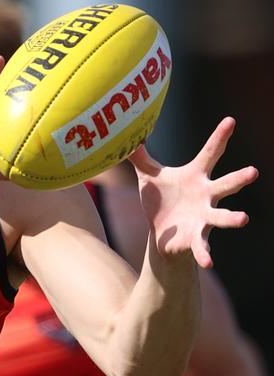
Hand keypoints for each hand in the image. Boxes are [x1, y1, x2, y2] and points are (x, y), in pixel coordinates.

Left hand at [128, 117, 257, 267]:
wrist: (161, 232)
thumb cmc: (161, 199)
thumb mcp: (149, 176)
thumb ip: (140, 157)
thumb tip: (129, 134)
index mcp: (196, 176)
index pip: (210, 153)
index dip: (220, 136)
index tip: (230, 120)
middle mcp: (206, 195)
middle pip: (225, 184)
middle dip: (239, 178)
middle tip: (253, 171)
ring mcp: (204, 217)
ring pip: (222, 216)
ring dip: (231, 218)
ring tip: (243, 218)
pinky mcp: (196, 238)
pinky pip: (202, 246)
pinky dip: (204, 254)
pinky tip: (208, 262)